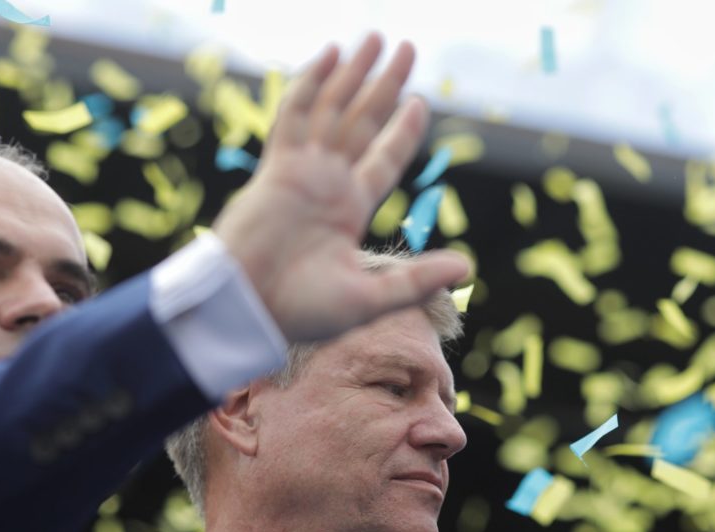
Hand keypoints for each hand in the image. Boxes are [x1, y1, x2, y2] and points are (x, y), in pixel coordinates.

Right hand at [213, 34, 467, 342]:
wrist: (247, 309)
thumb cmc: (302, 312)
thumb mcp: (371, 299)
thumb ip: (417, 279)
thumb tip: (468, 268)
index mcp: (349, 210)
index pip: (383, 158)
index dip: (402, 130)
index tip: (418, 101)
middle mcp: (327, 184)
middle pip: (363, 122)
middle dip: (384, 85)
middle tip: (406, 46)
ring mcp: (301, 172)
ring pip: (333, 110)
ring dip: (353, 73)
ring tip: (375, 38)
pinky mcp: (277, 168)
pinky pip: (296, 117)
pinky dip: (311, 85)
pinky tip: (330, 55)